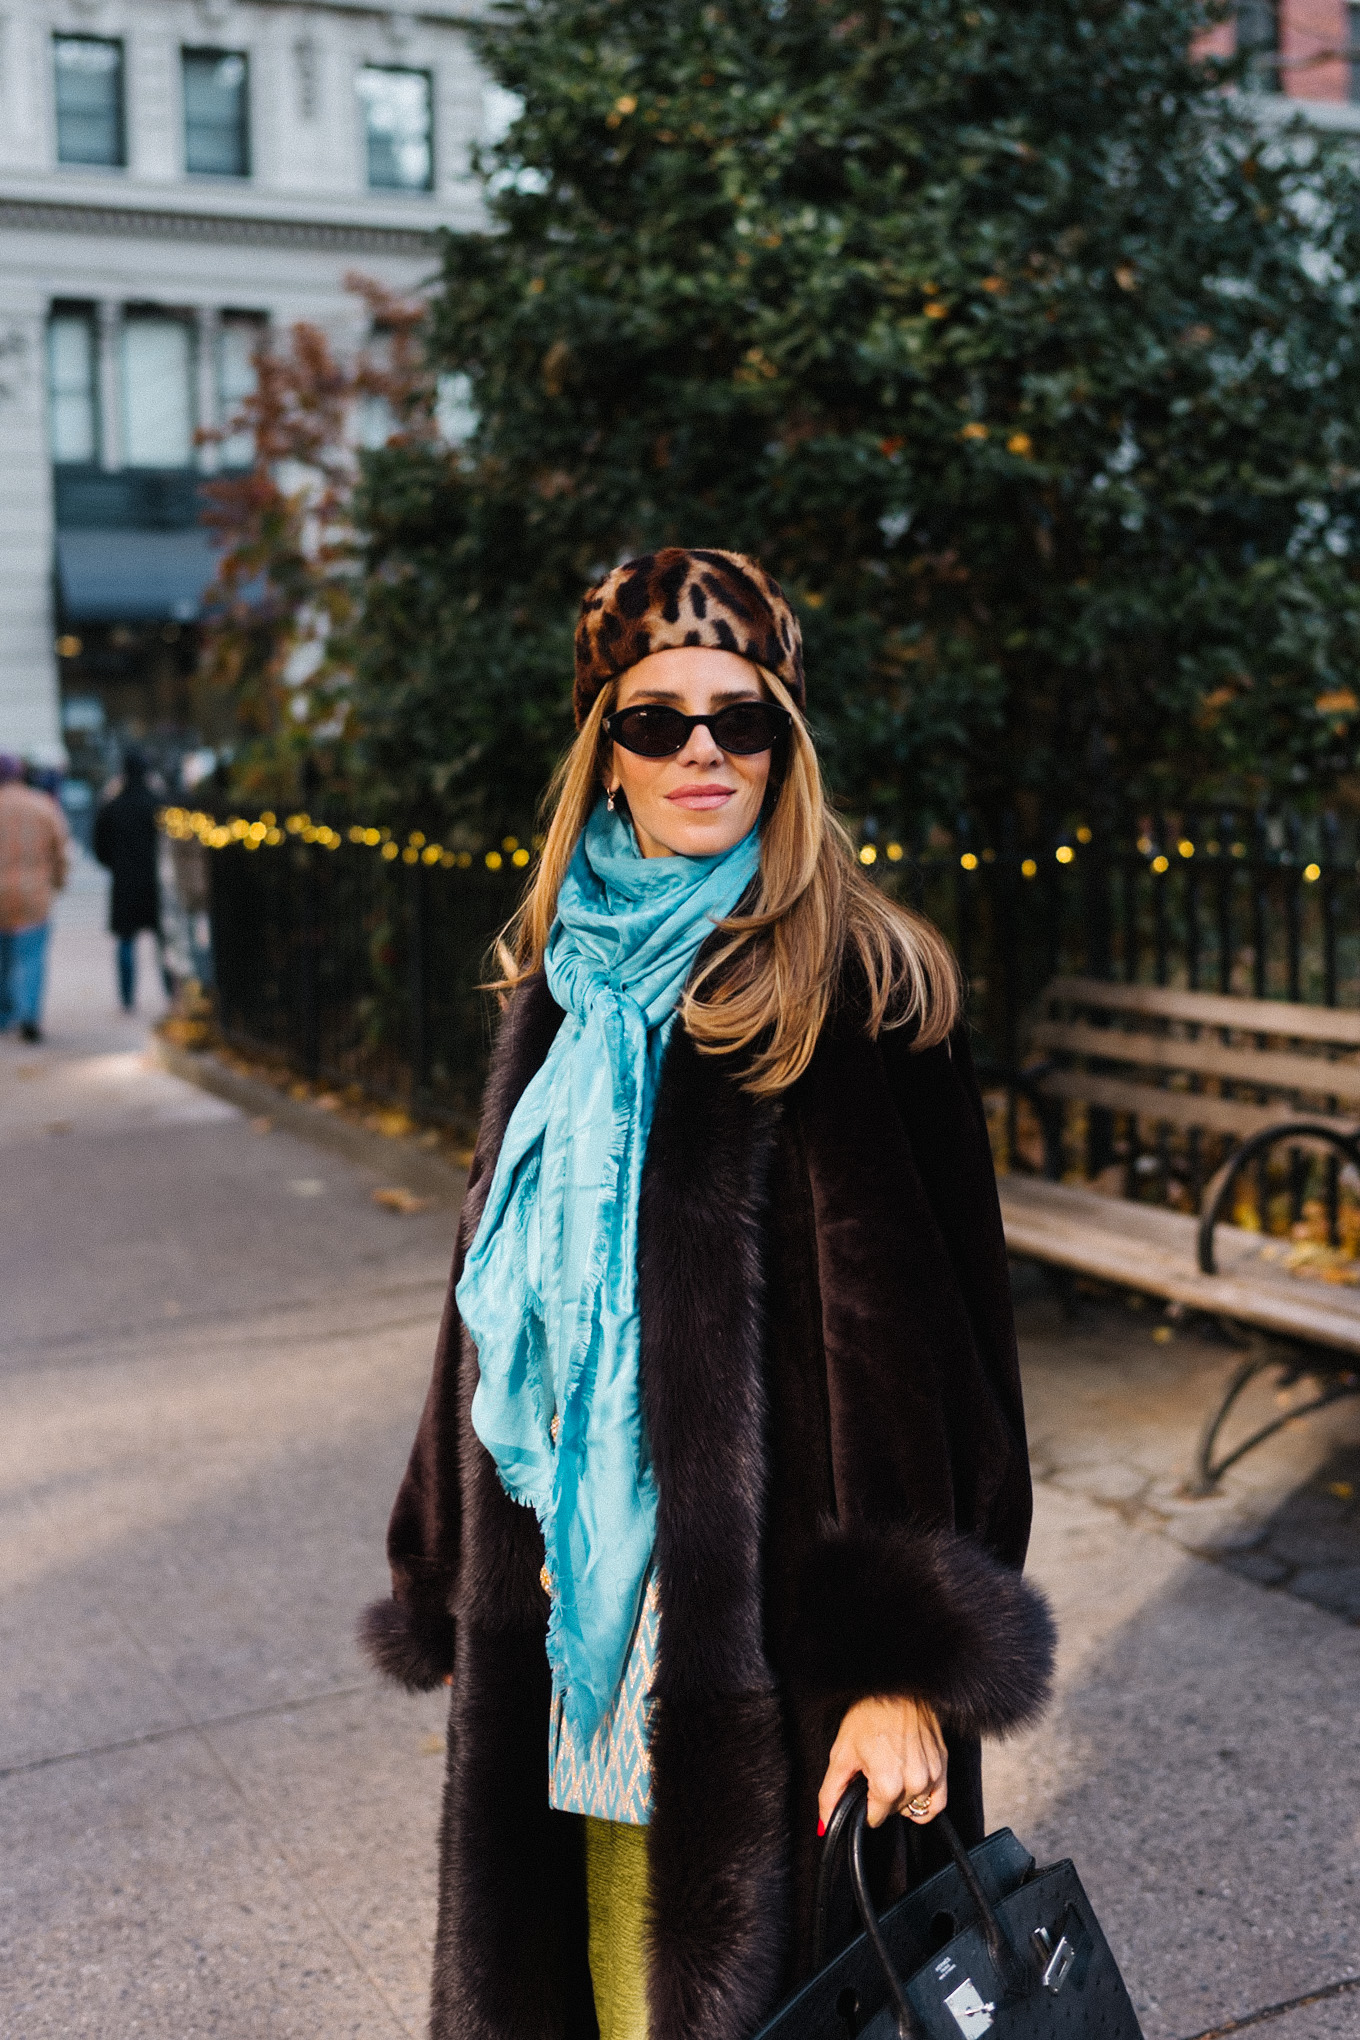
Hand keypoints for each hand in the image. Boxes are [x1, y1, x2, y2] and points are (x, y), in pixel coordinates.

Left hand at [817, 1695, 946, 1830]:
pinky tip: (913, 1789)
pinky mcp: (943, 1765)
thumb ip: (831, 1794)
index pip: (874, 1819)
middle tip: (874, 1771)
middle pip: (894, 1812)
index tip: (863, 1786)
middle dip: (881, 1798)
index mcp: (889, 1784)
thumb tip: (825, 1824)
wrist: (895, 1686)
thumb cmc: (869, 1714)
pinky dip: (926, 1801)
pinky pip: (938, 1801)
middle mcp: (914, 1783)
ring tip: (892, 1772)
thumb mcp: (841, 1754)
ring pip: (914, 1807)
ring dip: (902, 1798)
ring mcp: (932, 1774)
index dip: (864, 1805)